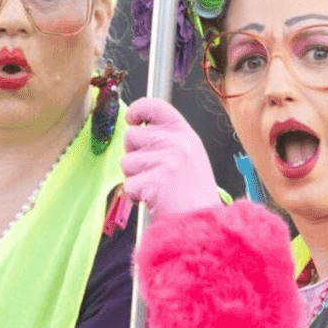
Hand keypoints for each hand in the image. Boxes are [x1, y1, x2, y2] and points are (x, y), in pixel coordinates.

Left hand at [122, 99, 220, 216]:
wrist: (201, 221)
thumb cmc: (192, 192)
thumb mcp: (189, 155)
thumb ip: (167, 139)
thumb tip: (136, 129)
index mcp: (185, 133)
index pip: (155, 106)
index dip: (137, 109)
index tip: (131, 118)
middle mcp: (175, 142)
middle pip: (131, 136)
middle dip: (134, 154)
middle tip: (151, 170)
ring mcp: (164, 161)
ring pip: (126, 161)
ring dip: (134, 177)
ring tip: (155, 187)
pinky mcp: (153, 180)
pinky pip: (128, 183)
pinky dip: (135, 194)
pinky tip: (153, 198)